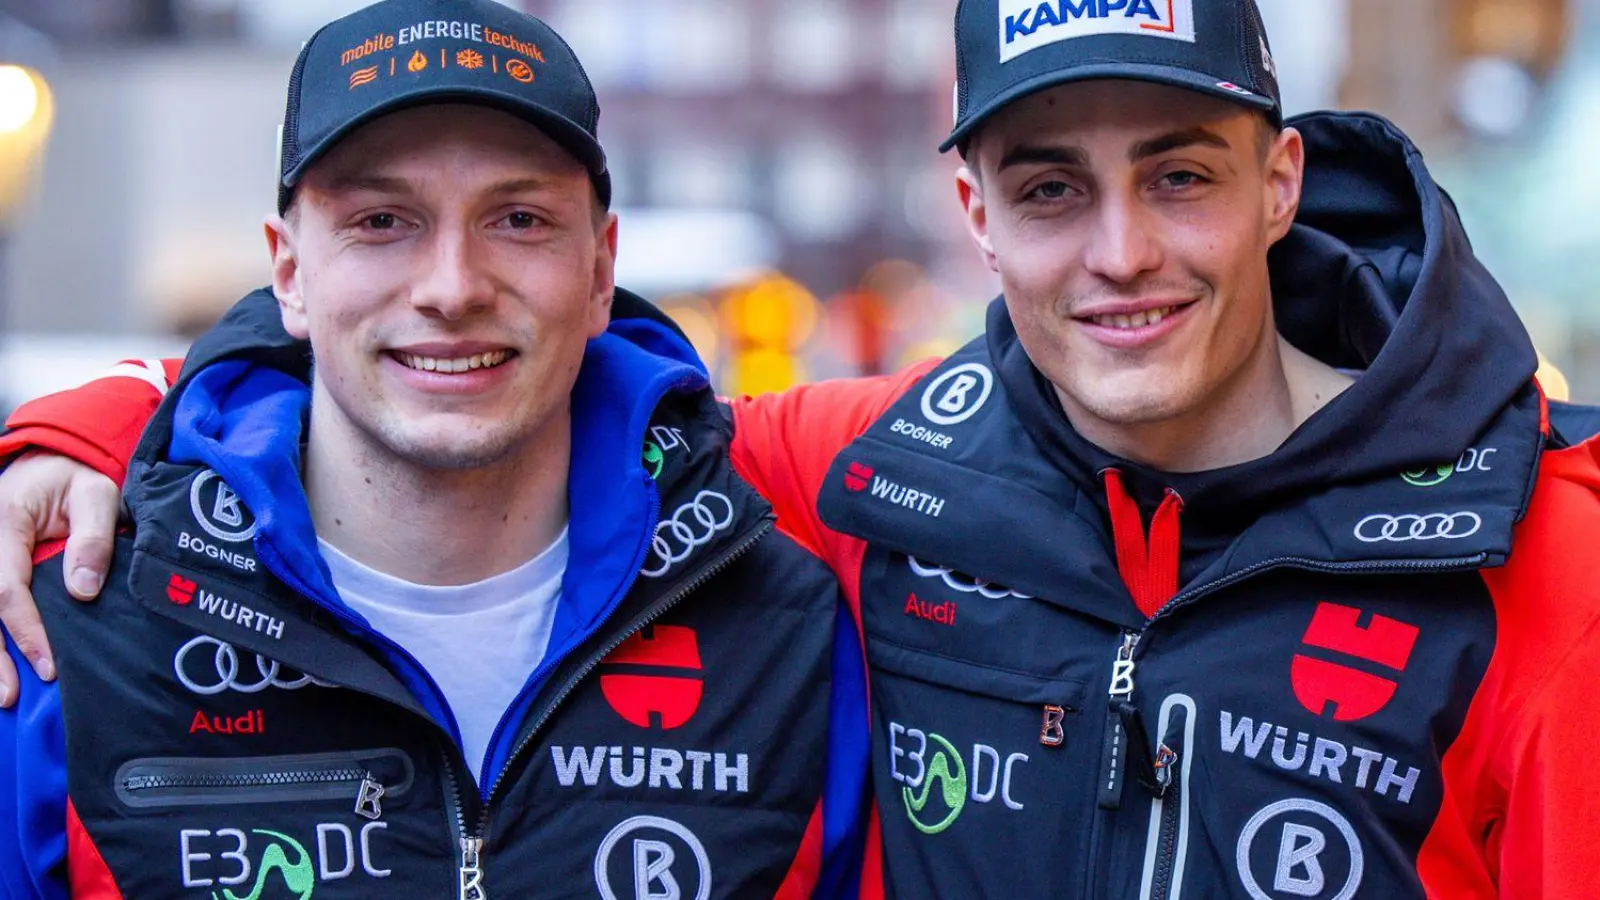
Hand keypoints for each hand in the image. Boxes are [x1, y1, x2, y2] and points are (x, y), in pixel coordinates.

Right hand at [0, 452, 119, 707]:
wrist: (45, 464)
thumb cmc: (73, 481)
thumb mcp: (96, 495)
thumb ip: (92, 539)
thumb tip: (84, 590)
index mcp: (3, 523)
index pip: (6, 588)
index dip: (25, 630)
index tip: (46, 665)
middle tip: (9, 696)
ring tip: (1, 695)